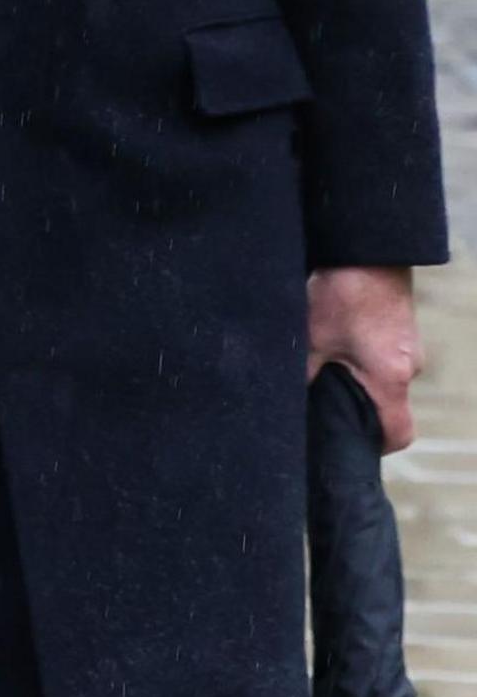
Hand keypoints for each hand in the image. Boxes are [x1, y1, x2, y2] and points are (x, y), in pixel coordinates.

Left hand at [309, 265, 421, 452]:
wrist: (368, 250)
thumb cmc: (343, 294)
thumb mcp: (311, 339)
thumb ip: (304, 375)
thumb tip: (287, 403)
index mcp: (390, 378)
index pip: (397, 433)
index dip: (375, 446)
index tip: (348, 443)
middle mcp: (408, 367)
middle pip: (389, 407)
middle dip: (358, 410)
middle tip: (325, 405)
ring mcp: (408, 347)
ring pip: (383, 379)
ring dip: (357, 379)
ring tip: (325, 367)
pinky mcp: (401, 330)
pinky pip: (384, 357)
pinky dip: (362, 358)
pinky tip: (337, 344)